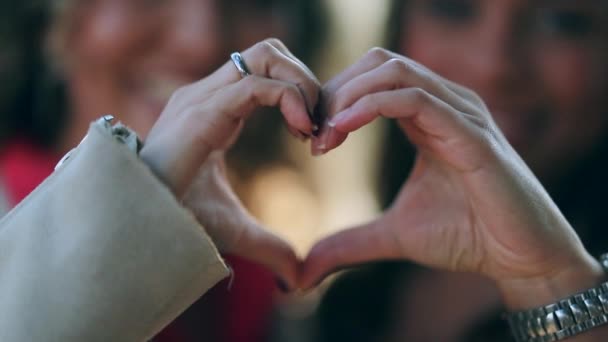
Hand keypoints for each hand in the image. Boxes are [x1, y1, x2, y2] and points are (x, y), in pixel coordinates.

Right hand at [140, 39, 320, 289]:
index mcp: (215, 110)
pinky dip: (290, 100)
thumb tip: (297, 276)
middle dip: (305, 79)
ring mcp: (204, 98)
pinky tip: (301, 132)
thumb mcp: (235, 230)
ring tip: (309, 127)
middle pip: (269, 52)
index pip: (265, 71)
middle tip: (316, 124)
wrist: (140, 228)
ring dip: (301, 85)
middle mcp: (209, 95)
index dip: (299, 93)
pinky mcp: (203, 112)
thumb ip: (269, 245)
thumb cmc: (179, 222)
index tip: (313, 135)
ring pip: (266, 56)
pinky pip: (258, 85)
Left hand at [301, 48, 601, 307]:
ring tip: (323, 136)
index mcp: (428, 118)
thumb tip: (306, 271)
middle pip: (379, 64)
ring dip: (348, 96)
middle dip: (335, 91)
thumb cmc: (467, 238)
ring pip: (394, 72)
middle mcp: (446, 105)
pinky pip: (415, 99)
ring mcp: (461, 114)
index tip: (310, 139)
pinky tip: (343, 129)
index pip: (373, 80)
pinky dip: (371, 106)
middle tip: (310, 133)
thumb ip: (350, 243)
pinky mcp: (472, 134)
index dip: (334, 101)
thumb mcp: (394, 235)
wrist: (521, 260)